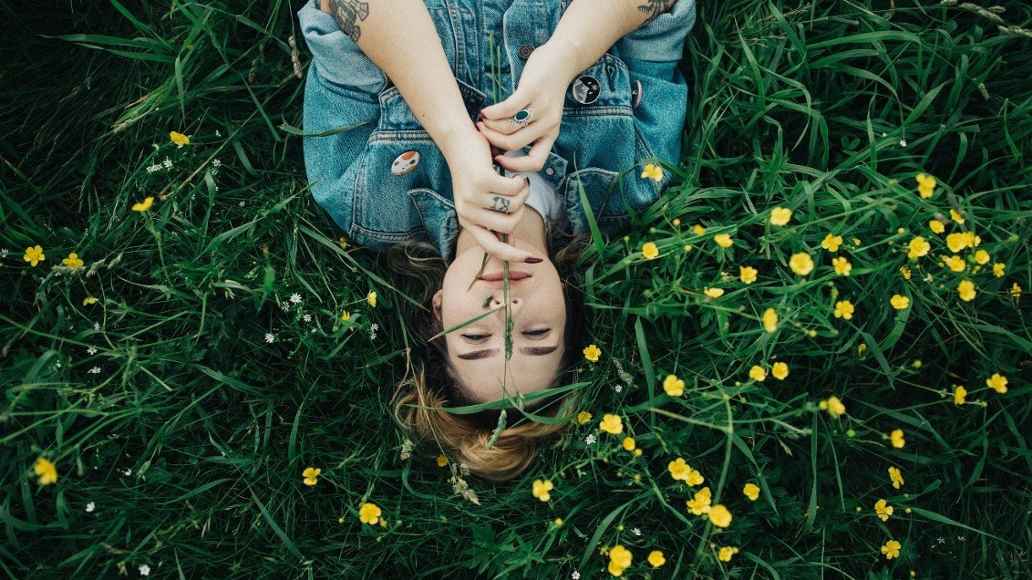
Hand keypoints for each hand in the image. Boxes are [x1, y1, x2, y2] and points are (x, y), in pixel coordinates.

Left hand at [444, 128, 539, 262]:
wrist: (459, 141)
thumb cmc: (475, 170)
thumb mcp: (482, 199)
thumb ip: (494, 219)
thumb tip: (511, 243)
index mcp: (467, 221)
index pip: (492, 248)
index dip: (513, 256)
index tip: (533, 260)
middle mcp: (467, 213)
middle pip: (510, 225)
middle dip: (521, 209)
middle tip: (518, 192)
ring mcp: (473, 197)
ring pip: (514, 206)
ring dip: (522, 192)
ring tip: (515, 180)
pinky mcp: (481, 180)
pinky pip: (514, 189)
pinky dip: (520, 180)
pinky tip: (514, 172)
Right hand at [475, 41, 574, 171]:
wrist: (562, 60)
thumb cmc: (547, 90)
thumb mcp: (544, 116)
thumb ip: (530, 131)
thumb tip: (502, 148)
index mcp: (551, 134)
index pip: (536, 163)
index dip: (515, 166)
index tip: (498, 158)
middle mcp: (548, 124)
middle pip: (513, 144)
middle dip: (492, 140)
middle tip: (482, 132)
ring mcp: (541, 107)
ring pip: (508, 127)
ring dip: (490, 125)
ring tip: (483, 120)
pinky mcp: (532, 91)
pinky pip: (507, 109)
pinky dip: (492, 112)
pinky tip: (485, 111)